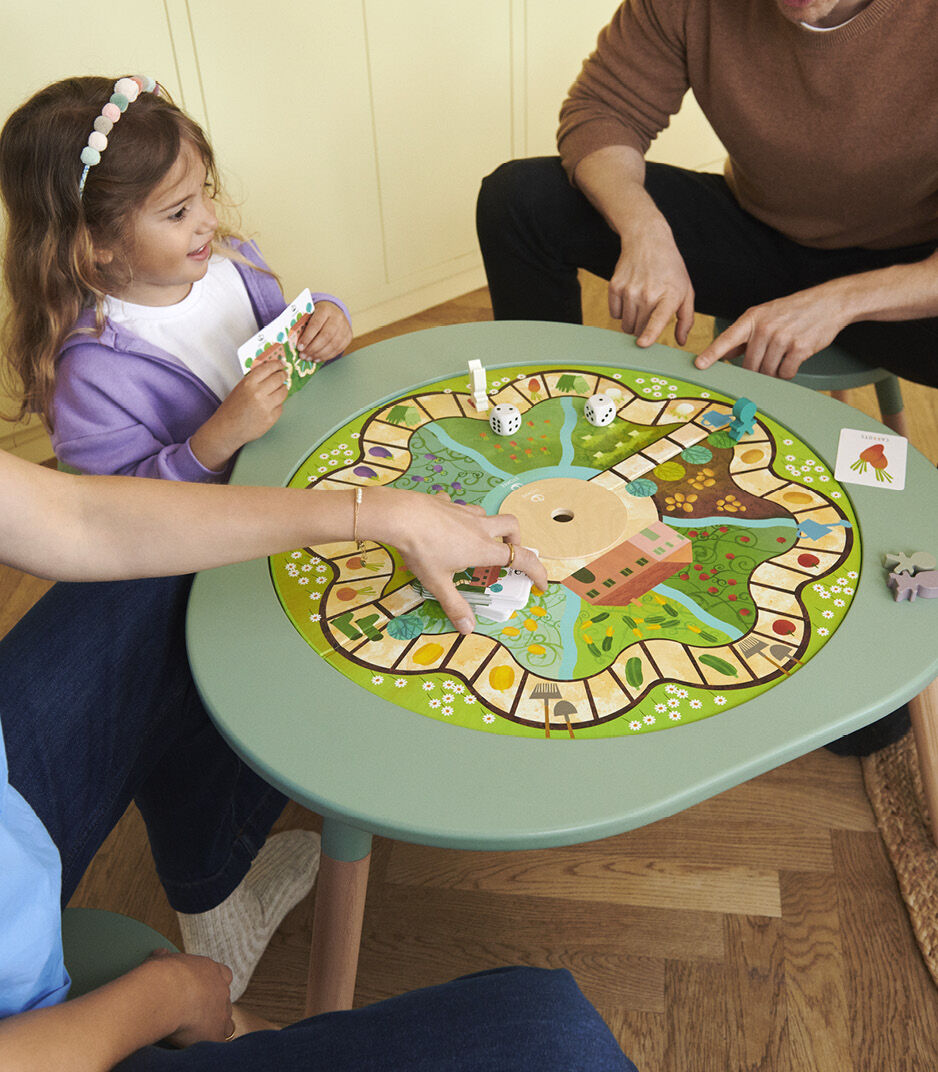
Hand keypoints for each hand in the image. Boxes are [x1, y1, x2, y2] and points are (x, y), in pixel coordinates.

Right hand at [147, 948, 233, 1046]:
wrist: (164, 991)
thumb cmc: (160, 975)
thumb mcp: (162, 960)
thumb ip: (165, 957)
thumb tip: (160, 953)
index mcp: (211, 970)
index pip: (223, 975)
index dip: (214, 983)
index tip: (202, 990)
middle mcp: (221, 989)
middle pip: (224, 999)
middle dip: (214, 1006)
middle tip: (197, 1013)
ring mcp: (221, 1011)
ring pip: (226, 1022)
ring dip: (215, 1026)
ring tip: (197, 1031)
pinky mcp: (216, 1033)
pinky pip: (218, 1042)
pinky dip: (210, 1044)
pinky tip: (198, 1046)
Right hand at [219, 356, 289, 442]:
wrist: (227, 429)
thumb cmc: (232, 408)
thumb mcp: (240, 388)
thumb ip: (254, 380)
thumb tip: (271, 371)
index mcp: (248, 383)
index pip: (268, 368)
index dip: (277, 364)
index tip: (281, 363)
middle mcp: (258, 393)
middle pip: (279, 379)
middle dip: (282, 375)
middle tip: (283, 375)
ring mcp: (266, 406)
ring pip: (283, 392)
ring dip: (283, 389)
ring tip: (279, 389)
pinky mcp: (271, 418)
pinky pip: (280, 407)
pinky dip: (278, 404)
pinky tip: (271, 405)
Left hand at [296, 301, 351, 363]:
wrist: (334, 311)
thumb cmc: (317, 314)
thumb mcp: (309, 313)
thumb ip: (303, 324)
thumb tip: (292, 339)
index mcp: (325, 309)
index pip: (316, 325)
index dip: (307, 338)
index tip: (299, 347)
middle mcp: (337, 317)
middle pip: (325, 336)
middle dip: (313, 348)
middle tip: (303, 356)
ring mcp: (345, 327)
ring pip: (333, 344)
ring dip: (319, 354)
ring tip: (309, 358)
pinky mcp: (348, 336)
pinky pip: (338, 349)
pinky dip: (327, 356)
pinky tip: (317, 358)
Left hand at [365, 488, 547, 633]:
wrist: (399, 515)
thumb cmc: (421, 550)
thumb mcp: (437, 582)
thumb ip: (454, 605)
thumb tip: (468, 630)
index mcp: (483, 548)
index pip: (522, 558)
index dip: (537, 571)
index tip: (541, 584)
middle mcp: (478, 527)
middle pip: (511, 525)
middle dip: (515, 539)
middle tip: (505, 554)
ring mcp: (462, 511)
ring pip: (486, 514)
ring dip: (487, 527)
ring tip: (474, 541)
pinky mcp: (445, 502)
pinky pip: (458, 507)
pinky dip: (458, 516)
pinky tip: (445, 524)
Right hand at [609, 224, 694, 346]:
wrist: (647, 240)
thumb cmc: (670, 269)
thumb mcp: (686, 291)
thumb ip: (686, 318)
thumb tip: (681, 341)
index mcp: (669, 295)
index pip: (657, 319)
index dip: (649, 334)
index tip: (642, 344)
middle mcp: (647, 293)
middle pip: (638, 329)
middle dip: (643, 330)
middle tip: (650, 316)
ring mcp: (629, 290)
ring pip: (625, 324)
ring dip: (632, 322)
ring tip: (641, 305)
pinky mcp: (615, 287)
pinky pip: (614, 314)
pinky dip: (621, 311)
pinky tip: (630, 297)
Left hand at [694, 285, 849, 377]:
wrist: (829, 303)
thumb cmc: (794, 311)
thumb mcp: (766, 316)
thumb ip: (745, 336)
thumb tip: (725, 354)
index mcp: (753, 318)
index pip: (727, 338)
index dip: (712, 353)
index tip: (699, 365)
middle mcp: (765, 328)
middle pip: (750, 366)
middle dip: (756, 370)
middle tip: (768, 360)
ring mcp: (782, 338)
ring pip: (768, 372)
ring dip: (774, 371)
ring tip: (784, 355)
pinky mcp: (799, 348)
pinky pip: (786, 373)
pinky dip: (789, 371)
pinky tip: (794, 358)